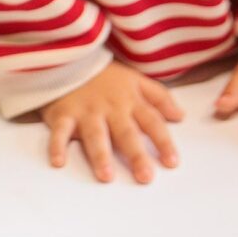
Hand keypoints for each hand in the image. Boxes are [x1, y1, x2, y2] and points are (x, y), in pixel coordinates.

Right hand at [41, 62, 181, 184]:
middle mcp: (110, 109)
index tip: (172, 163)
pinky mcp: (63, 114)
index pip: (152, 122)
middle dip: (136, 155)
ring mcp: (86, 112)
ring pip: (95, 135)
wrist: (70, 59)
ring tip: (106, 176)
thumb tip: (180, 116)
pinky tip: (58, 162)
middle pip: (126, 133)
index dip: (163, 142)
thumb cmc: (104, 76)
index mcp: (130, 101)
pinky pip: (59, 132)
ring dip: (100, 155)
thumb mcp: (136, 80)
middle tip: (145, 177)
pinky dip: (57, 146)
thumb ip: (159, 97)